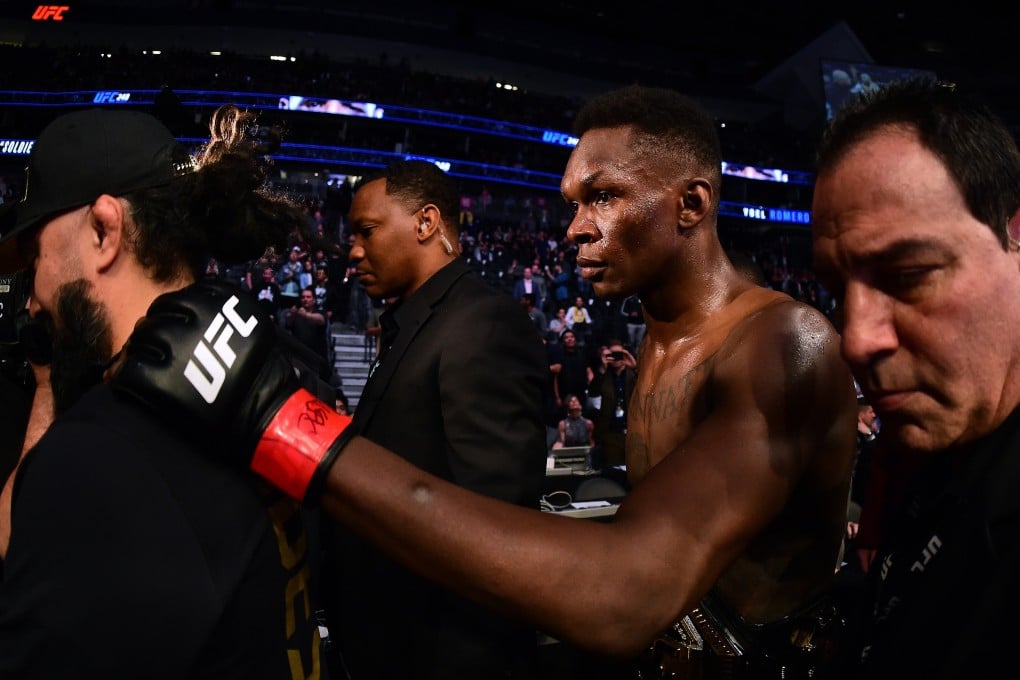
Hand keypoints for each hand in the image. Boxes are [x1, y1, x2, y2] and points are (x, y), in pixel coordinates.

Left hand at [111, 280, 353, 503]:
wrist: (264, 415)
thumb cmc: (258, 374)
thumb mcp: (247, 329)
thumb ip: (219, 315)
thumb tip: (176, 313)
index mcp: (223, 302)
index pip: (182, 298)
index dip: (174, 314)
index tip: (176, 329)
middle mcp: (199, 319)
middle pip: (157, 314)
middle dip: (155, 330)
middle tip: (159, 350)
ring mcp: (178, 348)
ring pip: (140, 337)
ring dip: (139, 350)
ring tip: (146, 365)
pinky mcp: (160, 379)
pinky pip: (129, 370)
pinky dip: (124, 375)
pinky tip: (130, 382)